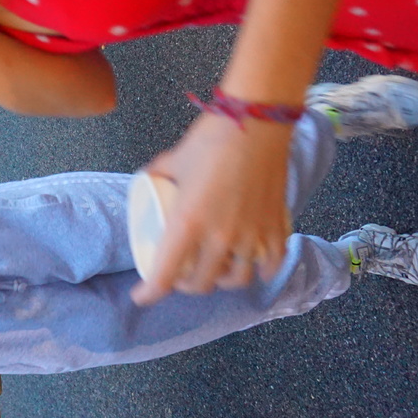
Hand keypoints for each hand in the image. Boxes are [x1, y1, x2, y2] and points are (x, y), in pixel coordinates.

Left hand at [130, 112, 293, 304]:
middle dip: (185, 285)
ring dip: (221, 281)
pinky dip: (260, 271)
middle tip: (178, 275)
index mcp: (188, 223)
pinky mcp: (276, 228)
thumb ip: (157, 175)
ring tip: (213, 271)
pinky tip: (252, 266)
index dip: (150, 293)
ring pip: (236, 280)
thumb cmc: (211, 138)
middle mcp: (220, 238)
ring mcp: (252, 236)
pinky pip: (271, 265)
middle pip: (201, 283)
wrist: (258, 122)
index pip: (164, 275)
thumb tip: (148, 182)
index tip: (141, 295)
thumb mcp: (173, 160)